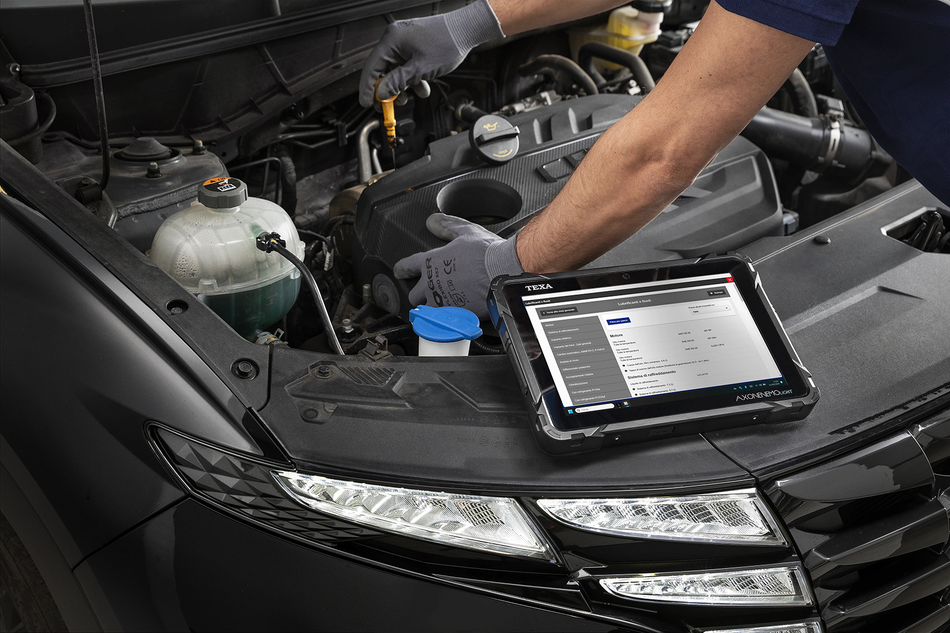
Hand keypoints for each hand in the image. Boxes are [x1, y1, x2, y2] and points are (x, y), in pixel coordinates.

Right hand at [358, 0, 503, 107]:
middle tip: (389, 105)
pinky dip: (412, 78)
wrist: (467, 29)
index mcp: (391, 40)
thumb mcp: (420, 69)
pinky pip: (406, 65)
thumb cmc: (447, 42)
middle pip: (382, 69)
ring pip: (396, 70)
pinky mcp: (413, 45)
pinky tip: (422, 87)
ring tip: (409, 98)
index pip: (371, 67)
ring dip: (402, 86)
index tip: (366, 103)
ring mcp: (404, 41)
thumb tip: (380, 93)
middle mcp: (394, 38)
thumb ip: (397, 82)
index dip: (367, 88)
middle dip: (387, 90)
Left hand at [393, 214, 522, 318]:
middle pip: (413, 295)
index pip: (406, 266)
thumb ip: (447, 226)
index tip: (401, 272)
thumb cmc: (487, 253)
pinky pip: (444, 321)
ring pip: (426, 311)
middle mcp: (431, 284)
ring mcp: (442, 302)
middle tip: (427, 292)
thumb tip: (432, 221)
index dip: (401, 269)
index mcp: (431, 262)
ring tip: (439, 307)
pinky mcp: (454, 315)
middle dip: (418, 294)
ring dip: (431, 309)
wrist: (504, 273)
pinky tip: (453, 316)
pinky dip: (447, 318)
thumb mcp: (465, 231)